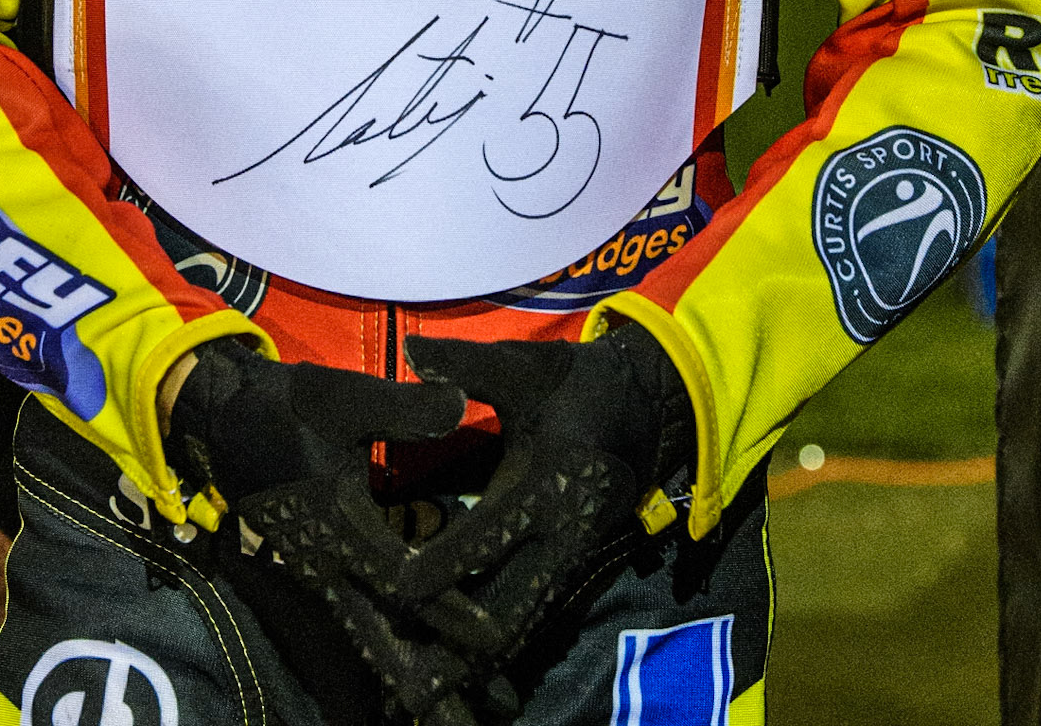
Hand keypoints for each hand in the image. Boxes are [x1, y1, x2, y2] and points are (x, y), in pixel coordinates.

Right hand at [168, 341, 476, 719]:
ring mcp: (320, 574)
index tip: (493, 637)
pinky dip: (389, 647)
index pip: (402, 584)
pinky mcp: (318, 570)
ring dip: (411, 673)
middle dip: (429, 680)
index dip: (448, 610)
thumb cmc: (286, 408)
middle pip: (381, 639)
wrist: (223, 419)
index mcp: (340, 527)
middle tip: (480, 710)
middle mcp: (329, 566)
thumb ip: (401, 408)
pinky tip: (419, 666)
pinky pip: (356, 621)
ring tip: (458, 712)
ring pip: (367, 639)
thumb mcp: (343, 397)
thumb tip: (461, 403)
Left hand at [393, 325, 693, 669]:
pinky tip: (457, 669)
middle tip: (401, 673)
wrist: (648, 407)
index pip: (485, 541)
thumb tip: (411, 350)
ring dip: (472, 657)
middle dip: (454, 645)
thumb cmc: (576, 382)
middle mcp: (563, 537)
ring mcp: (570, 561)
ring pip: (518, 628)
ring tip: (418, 689)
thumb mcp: (526, 367)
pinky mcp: (568, 570)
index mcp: (548, 485)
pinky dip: (494, 644)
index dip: (437, 568)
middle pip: (505, 613)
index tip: (392, 589)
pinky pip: (529, 618)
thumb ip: (467, 366)